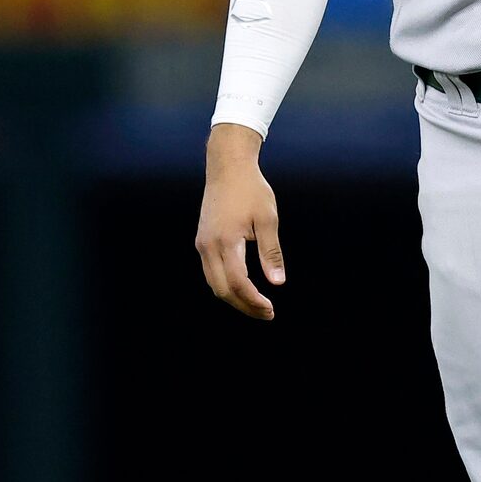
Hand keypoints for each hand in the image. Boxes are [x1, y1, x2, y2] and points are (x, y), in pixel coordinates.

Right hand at [196, 123, 284, 319]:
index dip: (253, 300)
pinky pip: (211, 272)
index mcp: (226, 242)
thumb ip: (271, 252)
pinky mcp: (203, 241)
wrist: (227, 168)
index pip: (238, 282)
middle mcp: (208, 246)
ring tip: (258, 305)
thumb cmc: (252, 190)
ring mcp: (202, 244)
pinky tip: (244, 289)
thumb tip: (277, 282)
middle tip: (267, 314)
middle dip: (244, 305)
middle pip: (222, 289)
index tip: (271, 310)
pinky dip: (226, 285)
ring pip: (214, 283)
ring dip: (234, 298)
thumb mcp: (268, 219)